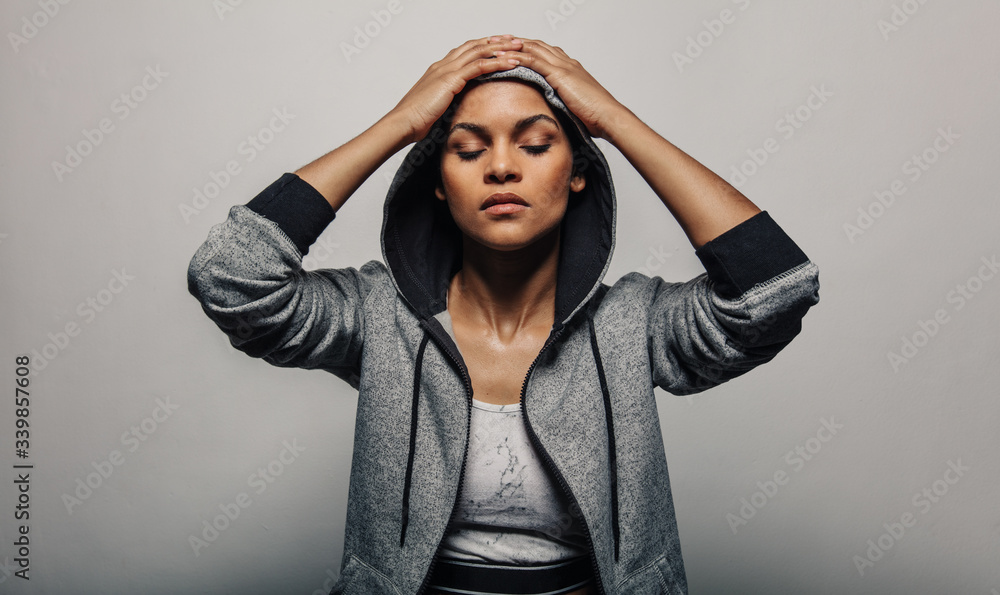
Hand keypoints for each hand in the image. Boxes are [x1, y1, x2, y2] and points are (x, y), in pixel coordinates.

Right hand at [388, 35, 524, 144]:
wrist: (403, 122)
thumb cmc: (416, 120)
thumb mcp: (435, 106)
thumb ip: (447, 100)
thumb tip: (458, 106)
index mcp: (439, 69)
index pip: (466, 50)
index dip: (485, 46)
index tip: (501, 45)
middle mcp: (444, 65)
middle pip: (475, 45)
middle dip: (497, 41)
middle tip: (515, 40)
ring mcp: (447, 70)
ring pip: (480, 51)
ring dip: (502, 48)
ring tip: (519, 47)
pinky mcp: (451, 80)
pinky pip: (479, 66)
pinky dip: (497, 62)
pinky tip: (511, 62)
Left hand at [494, 38, 627, 139]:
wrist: (608, 116)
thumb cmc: (595, 116)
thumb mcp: (574, 105)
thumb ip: (562, 101)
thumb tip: (552, 109)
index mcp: (570, 68)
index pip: (543, 51)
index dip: (525, 48)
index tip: (509, 48)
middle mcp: (566, 62)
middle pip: (535, 45)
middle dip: (514, 42)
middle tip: (495, 40)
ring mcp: (563, 66)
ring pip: (531, 49)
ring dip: (511, 46)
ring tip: (492, 45)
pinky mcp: (560, 74)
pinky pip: (533, 61)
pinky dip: (517, 58)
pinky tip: (502, 58)